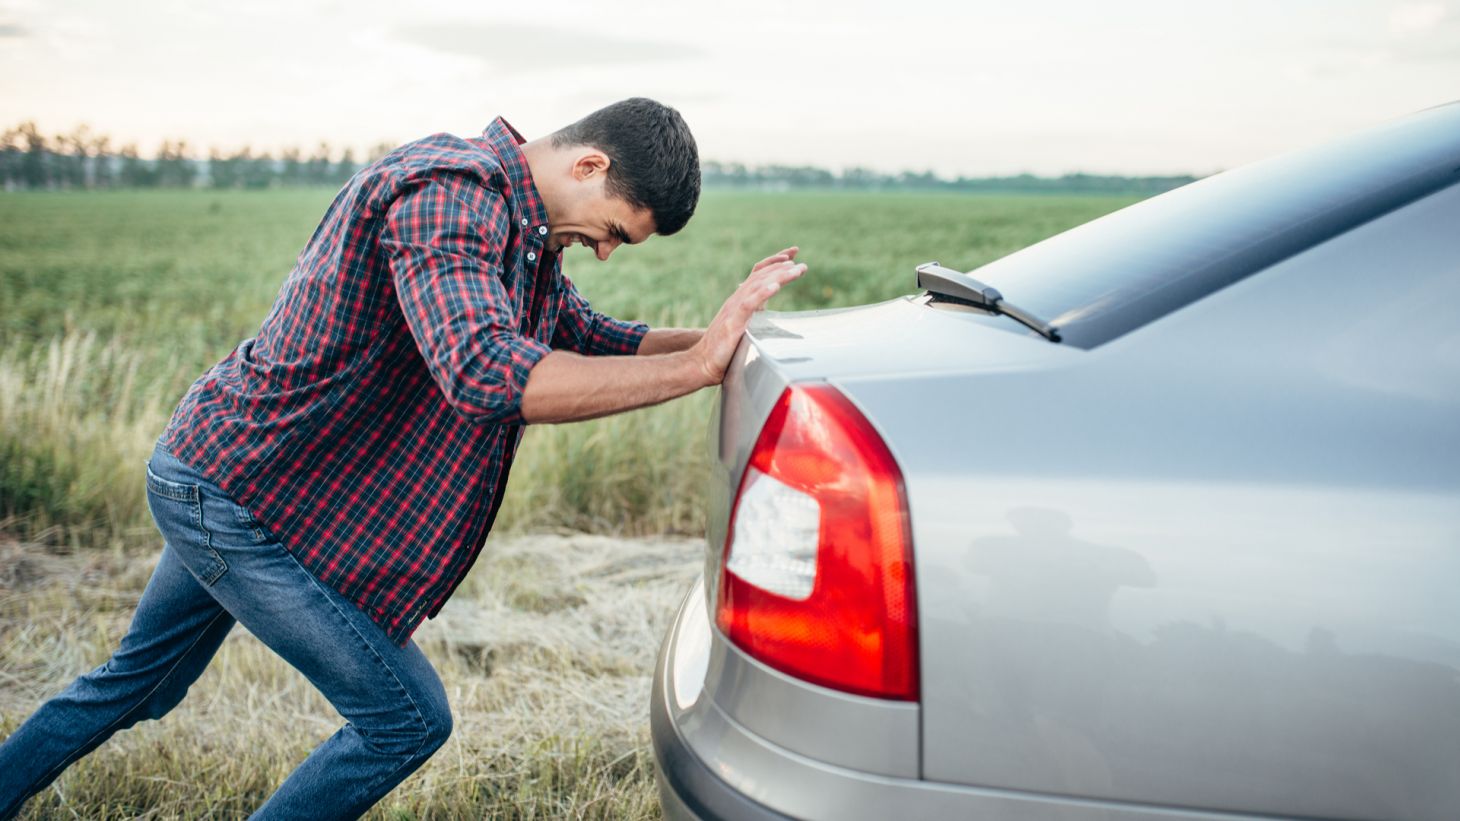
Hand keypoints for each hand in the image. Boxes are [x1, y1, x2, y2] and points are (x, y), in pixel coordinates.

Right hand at [691, 247, 804, 385]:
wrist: (702, 362)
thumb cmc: (723, 349)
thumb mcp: (742, 327)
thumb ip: (753, 316)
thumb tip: (766, 313)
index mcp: (740, 299)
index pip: (758, 273)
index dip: (775, 262)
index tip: (793, 255)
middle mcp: (737, 299)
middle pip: (761, 275)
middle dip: (783, 267)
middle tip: (802, 264)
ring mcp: (734, 309)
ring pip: (758, 285)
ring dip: (779, 276)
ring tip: (796, 270)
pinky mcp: (732, 322)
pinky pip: (749, 304)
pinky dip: (763, 293)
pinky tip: (775, 286)